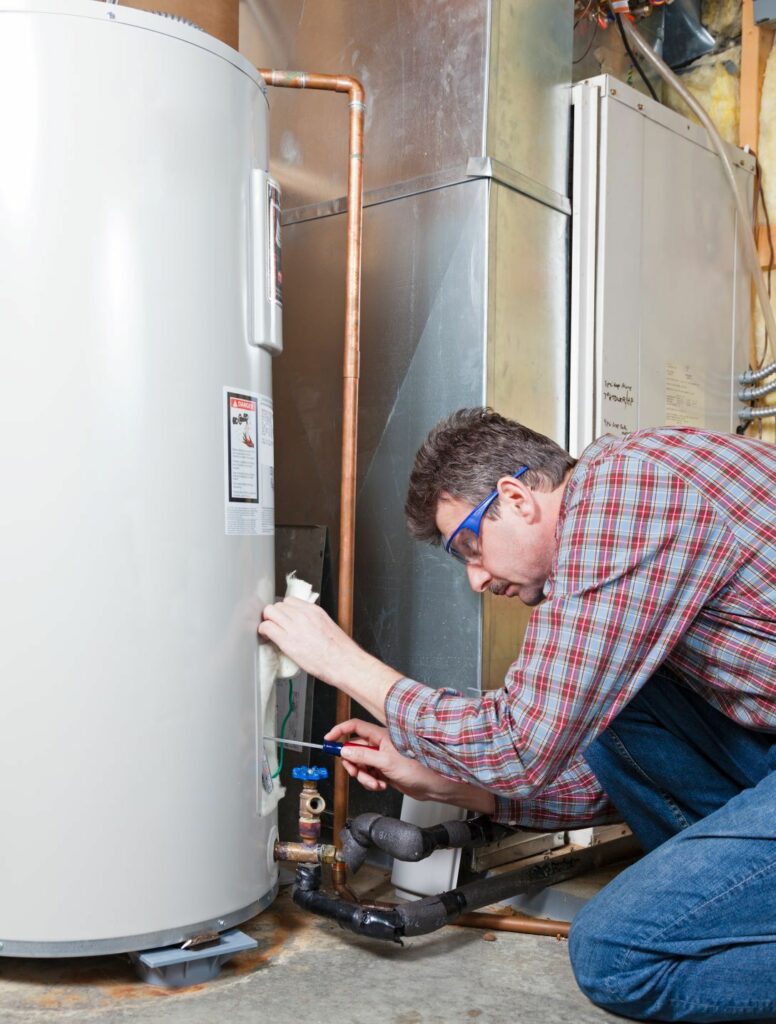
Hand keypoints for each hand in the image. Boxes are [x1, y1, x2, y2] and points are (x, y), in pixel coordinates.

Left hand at [258, 599, 401, 720]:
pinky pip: (267, 627)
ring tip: (270, 632)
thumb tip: (303, 627)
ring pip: (269, 612)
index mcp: (314, 611)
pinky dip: (263, 631)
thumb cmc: (340, 651)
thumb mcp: (327, 627)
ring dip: (267, 621)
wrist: (345, 663)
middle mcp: (304, 615)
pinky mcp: (288, 641)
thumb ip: (313, 622)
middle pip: (278, 605)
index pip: (290, 601)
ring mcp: (295, 626)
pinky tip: (266, 638)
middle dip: (273, 615)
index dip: (283, 610)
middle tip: (274, 626)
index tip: (282, 618)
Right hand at [326, 719, 495, 815]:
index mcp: (380, 735)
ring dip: (364, 776)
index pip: (354, 727)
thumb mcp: (385, 761)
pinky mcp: (385, 770)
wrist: (433, 785)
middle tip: (357, 772)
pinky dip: (371, 781)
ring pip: (360, 765)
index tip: (328, 740)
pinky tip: (381, 784)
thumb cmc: (419, 768)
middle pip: (354, 749)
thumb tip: (345, 750)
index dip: (340, 731)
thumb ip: (363, 755)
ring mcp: (382, 758)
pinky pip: (368, 775)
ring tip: (376, 781)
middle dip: (353, 763)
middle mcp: (380, 745)